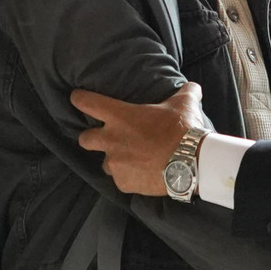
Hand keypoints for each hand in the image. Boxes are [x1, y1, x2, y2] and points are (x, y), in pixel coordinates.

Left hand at [73, 82, 205, 195]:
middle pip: (84, 139)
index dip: (79, 99)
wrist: (191, 162)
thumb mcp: (185, 104)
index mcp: (119, 116)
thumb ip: (185, 92)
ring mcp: (115, 163)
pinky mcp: (123, 182)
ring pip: (105, 163)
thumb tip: (193, 87)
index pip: (87, 103)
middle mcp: (111, 140)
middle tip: (105, 138)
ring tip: (132, 160)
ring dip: (115, 161)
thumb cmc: (183, 129)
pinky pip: (121, 180)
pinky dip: (129, 177)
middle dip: (90, 138)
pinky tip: (143, 174)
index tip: (77, 98)